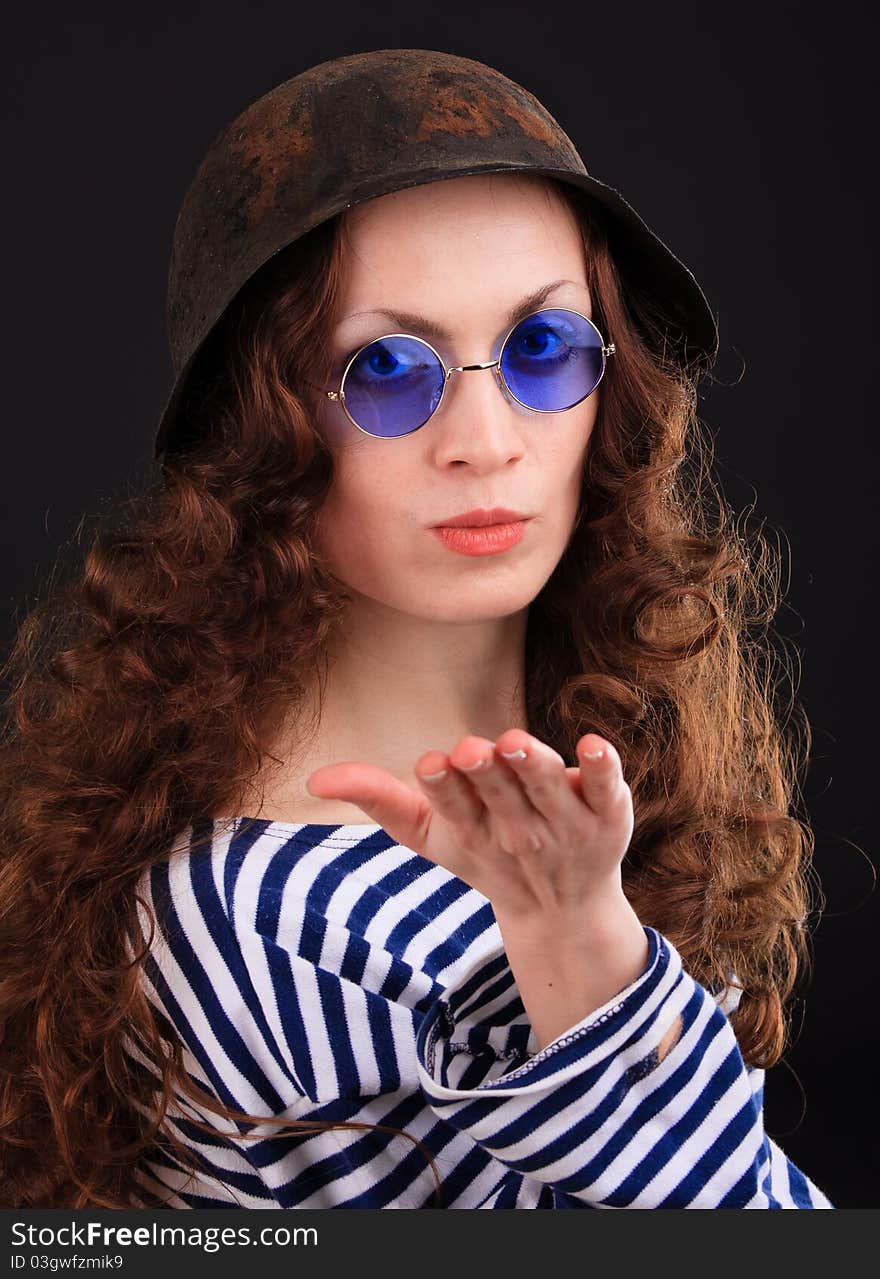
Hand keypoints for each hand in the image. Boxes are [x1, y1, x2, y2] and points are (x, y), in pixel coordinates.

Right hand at [305, 729, 634, 926]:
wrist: (563, 909)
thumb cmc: (484, 853)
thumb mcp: (427, 834)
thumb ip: (375, 798)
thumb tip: (314, 778)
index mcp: (471, 830)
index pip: (453, 806)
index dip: (444, 784)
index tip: (432, 762)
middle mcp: (519, 828)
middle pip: (500, 794)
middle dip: (485, 772)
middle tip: (473, 750)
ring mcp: (567, 822)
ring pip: (550, 788)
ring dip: (535, 765)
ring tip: (517, 742)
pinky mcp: (608, 813)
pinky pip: (608, 788)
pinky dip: (603, 768)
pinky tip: (592, 744)